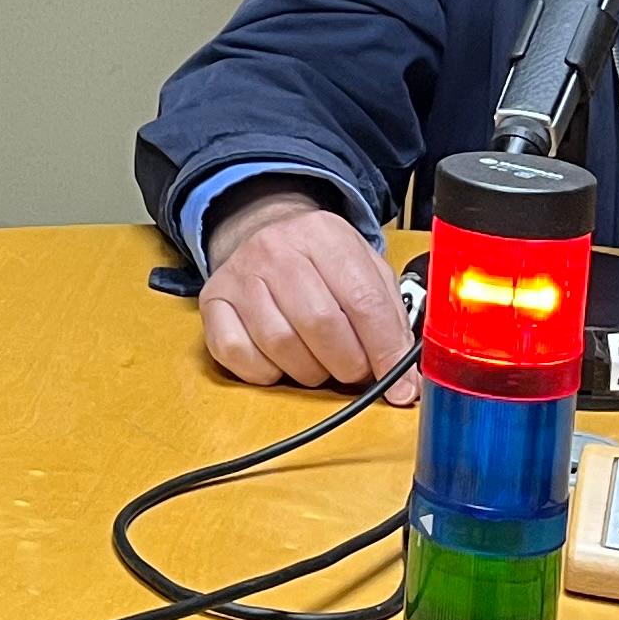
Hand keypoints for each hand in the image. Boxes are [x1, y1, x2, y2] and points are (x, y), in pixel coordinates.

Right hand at [195, 190, 412, 391]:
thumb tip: (406, 382)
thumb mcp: (364, 271)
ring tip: (320, 362)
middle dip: (349, 364)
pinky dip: (267, 372)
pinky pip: (239, 355)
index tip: (401, 386)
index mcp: (324, 234)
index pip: (364, 301)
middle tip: (355, 369)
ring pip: (281, 344)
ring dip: (310, 370)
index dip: (386, 352)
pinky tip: (281, 360)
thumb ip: (390, 320)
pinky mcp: (212, 302)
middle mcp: (276, 248)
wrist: (261, 233)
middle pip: (321, 324)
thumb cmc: (321, 264)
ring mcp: (239, 275)